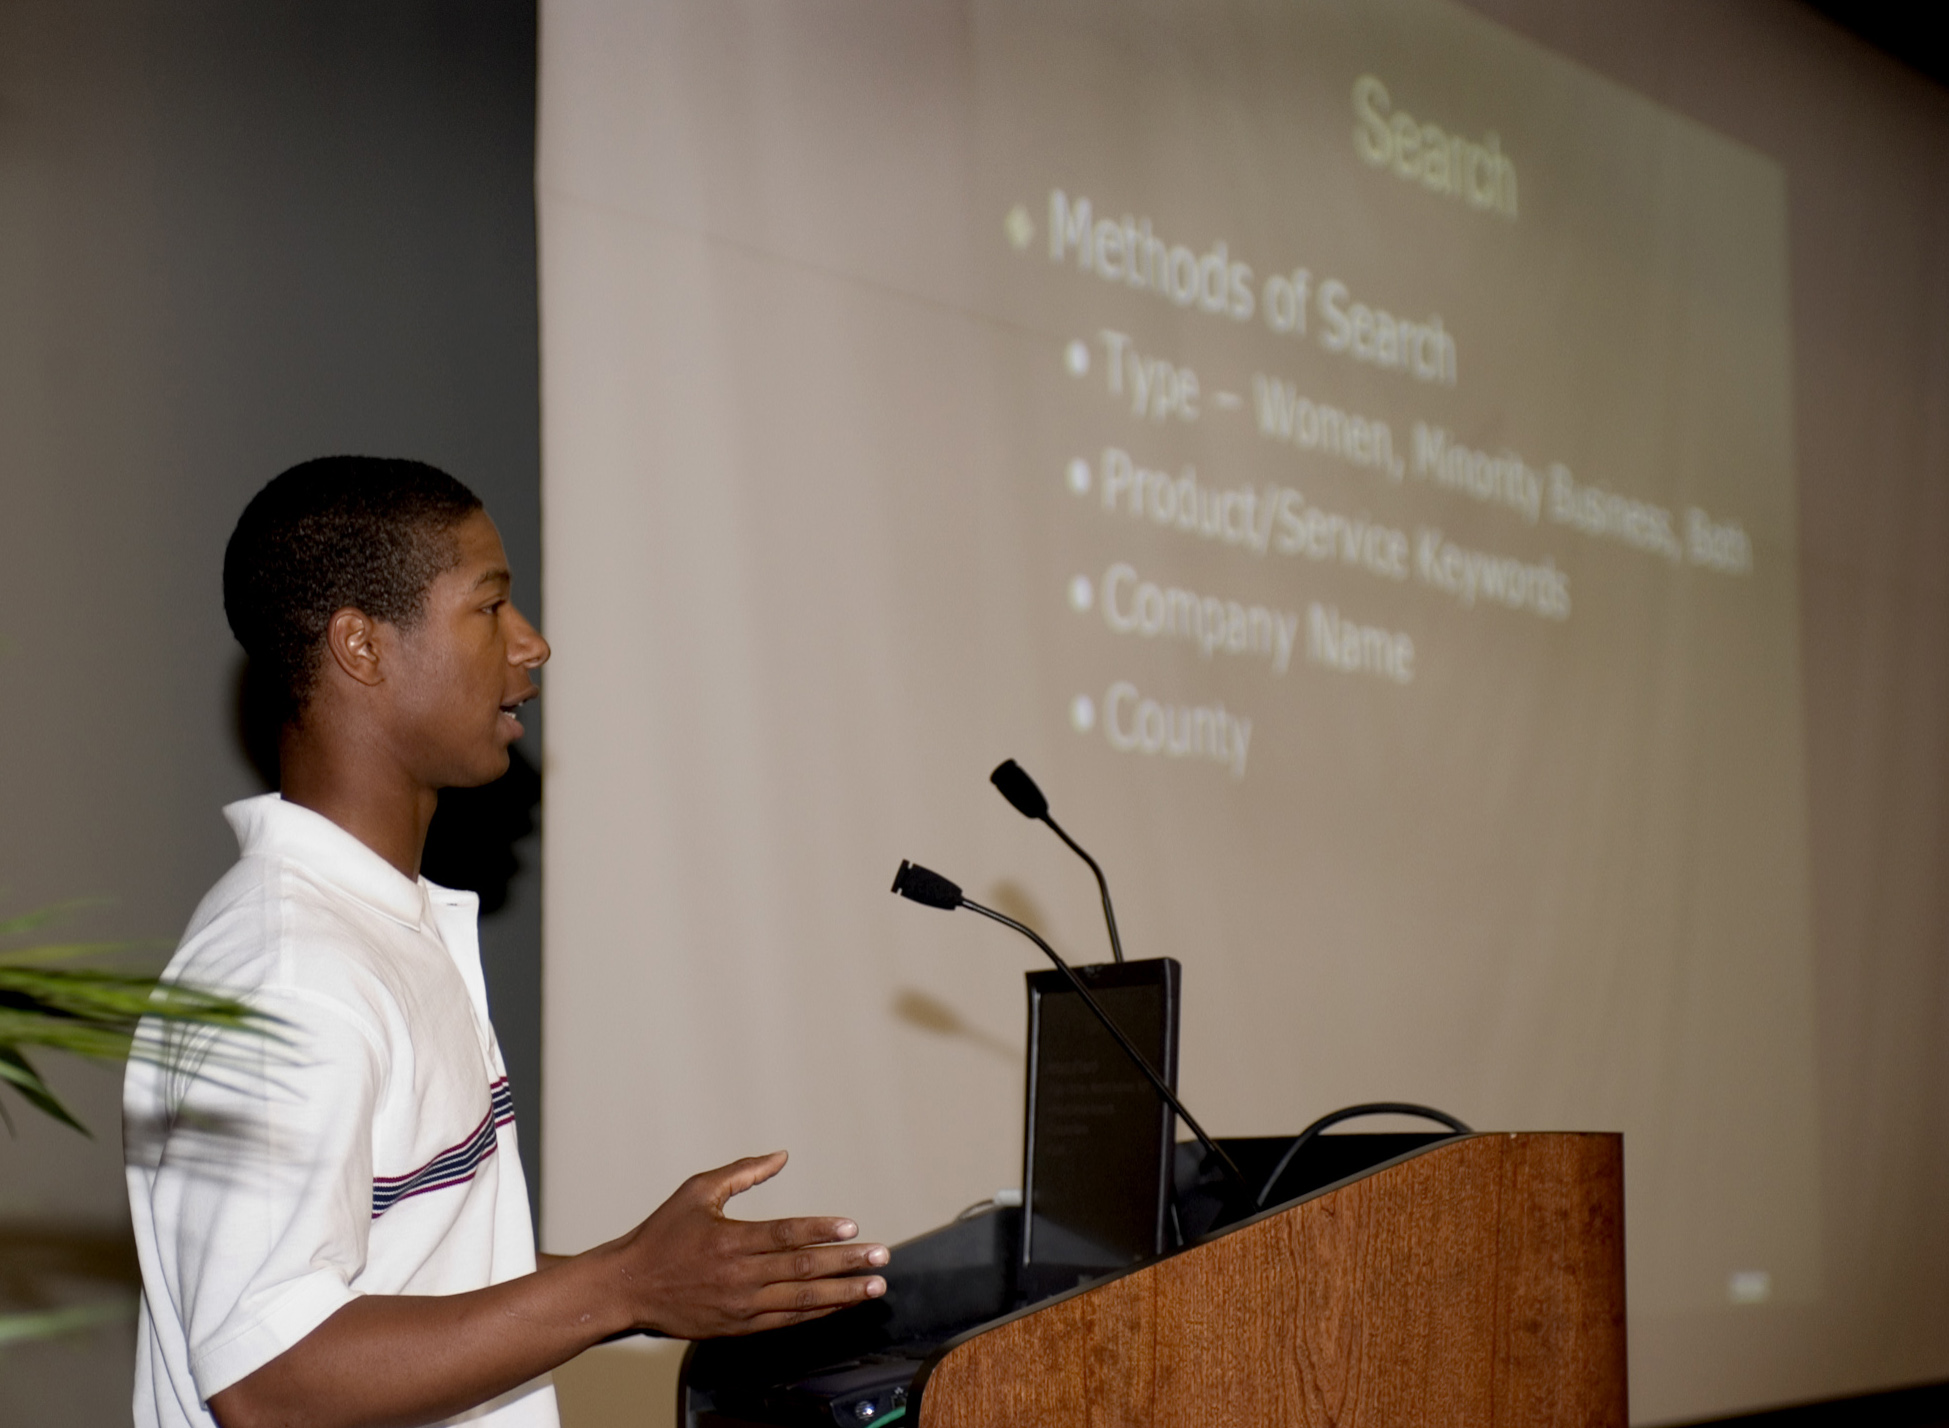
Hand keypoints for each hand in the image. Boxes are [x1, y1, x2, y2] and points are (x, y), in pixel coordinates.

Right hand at [604, 1150, 888, 1337]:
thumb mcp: (697, 1191)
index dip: (820, 1231)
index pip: (785, 1235)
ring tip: (874, 1286)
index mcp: (730, 1239)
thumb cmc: (663, 1234)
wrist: (628, 1287)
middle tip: (881, 1256)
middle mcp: (739, 1275)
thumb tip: (781, 1155)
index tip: (852, 1227)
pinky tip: (841, 1305)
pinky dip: (817, 1314)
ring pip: (801, 1301)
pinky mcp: (738, 1326)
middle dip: (846, 1263)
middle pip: (803, 1270)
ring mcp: (741, 1305)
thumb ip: (742, 1173)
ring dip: (842, 1294)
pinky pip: (786, 1321)